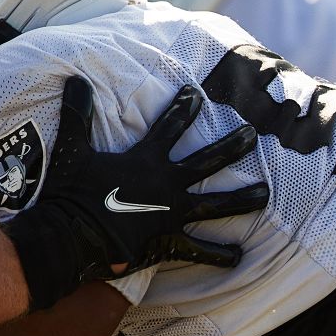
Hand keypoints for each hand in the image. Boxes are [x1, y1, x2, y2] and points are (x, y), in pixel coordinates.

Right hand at [0, 77, 267, 309]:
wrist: (69, 238)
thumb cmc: (70, 194)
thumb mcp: (71, 150)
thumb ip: (77, 114)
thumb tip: (74, 79)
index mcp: (145, 160)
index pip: (171, 126)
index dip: (185, 107)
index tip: (197, 93)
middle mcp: (166, 184)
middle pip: (207, 161)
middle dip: (232, 146)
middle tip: (253, 134)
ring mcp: (170, 214)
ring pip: (215, 205)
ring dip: (242, 200)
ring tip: (265, 195)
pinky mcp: (167, 242)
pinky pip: (198, 250)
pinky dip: (219, 255)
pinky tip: (239, 257)